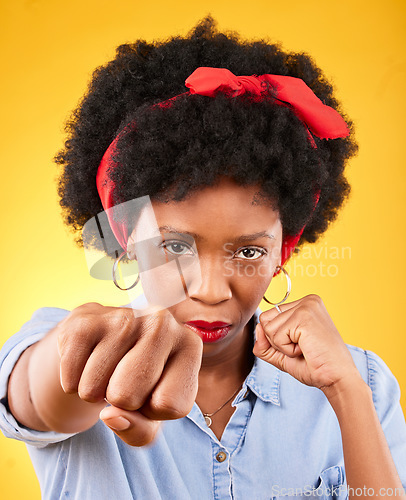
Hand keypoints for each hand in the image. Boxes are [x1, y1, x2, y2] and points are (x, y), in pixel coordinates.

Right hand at [57, 302, 202, 445]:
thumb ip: (140, 431)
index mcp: (190, 345)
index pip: (171, 406)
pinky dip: (73, 381)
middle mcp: (162, 322)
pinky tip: (89, 360)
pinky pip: (70, 379)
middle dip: (120, 401)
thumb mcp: (151, 414)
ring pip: (93, 390)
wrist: (104, 339)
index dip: (153, 411)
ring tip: (108, 368)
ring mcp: (123, 317)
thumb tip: (111, 416)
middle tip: (124, 380)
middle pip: (128, 396)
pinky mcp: (85, 321)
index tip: (152, 392)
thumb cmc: (138, 381)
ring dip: (94, 391)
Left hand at [252, 294, 363, 395]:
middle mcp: (307, 300)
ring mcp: (306, 306)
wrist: (336, 379)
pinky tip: (306, 349)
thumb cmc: (315, 366)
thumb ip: (264, 342)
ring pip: (268, 327)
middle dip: (277, 341)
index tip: (301, 345)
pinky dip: (287, 350)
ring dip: (282, 346)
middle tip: (302, 347)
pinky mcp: (304, 317)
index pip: (269, 316)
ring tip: (305, 348)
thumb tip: (258, 327)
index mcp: (305, 304)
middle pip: (265, 319)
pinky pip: (275, 336)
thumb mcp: (282, 353)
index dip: (277, 338)